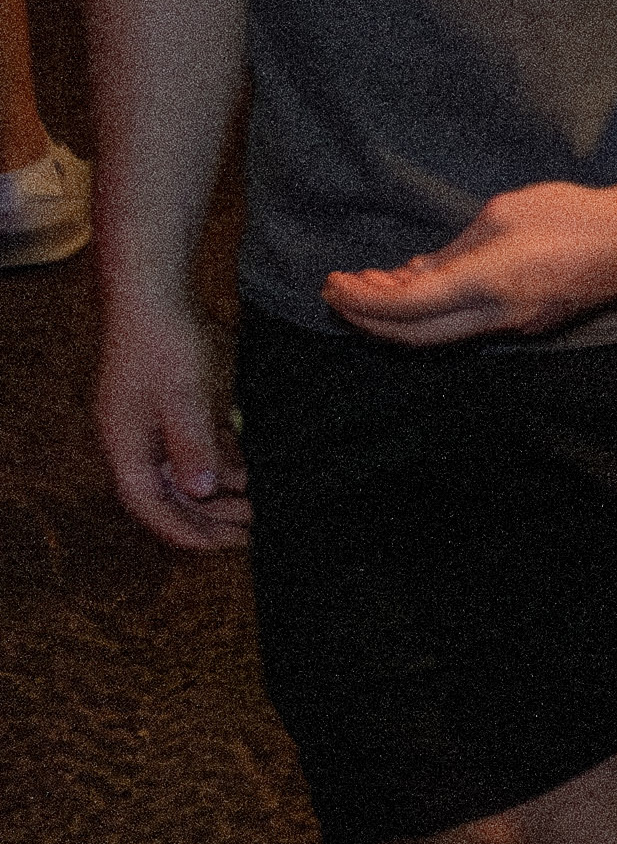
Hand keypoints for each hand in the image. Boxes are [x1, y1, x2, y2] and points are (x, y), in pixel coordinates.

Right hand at [94, 288, 245, 552]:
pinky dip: (225, 465)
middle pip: (172, 496)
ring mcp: (154, 427)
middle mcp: (137, 443)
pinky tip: (254, 475)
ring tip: (262, 507)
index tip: (225, 547)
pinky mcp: (175, 410)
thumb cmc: (164, 346)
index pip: (151, 506)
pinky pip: (199, 450)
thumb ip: (191, 446)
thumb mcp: (183, 398)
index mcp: (127, 447)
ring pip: (188, 475)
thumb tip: (199, 491)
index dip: (186, 531)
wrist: (156, 297)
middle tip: (256, 531)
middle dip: (211, 518)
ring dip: (222, 494)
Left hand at [319, 175, 616, 344]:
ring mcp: (516, 325)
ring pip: (440, 336)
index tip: (332, 283)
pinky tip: (419, 289)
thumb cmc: (575, 214)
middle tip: (337, 294)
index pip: (406, 306)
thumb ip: (456, 249)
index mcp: (488, 284)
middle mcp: (499, 316)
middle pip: (415, 336)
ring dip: (398, 319)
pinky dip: (431, 314)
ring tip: (370, 291)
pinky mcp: (530, 322)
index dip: (362, 300)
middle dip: (368, 319)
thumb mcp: (503, 214)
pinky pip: (466, 327)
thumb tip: (418, 273)